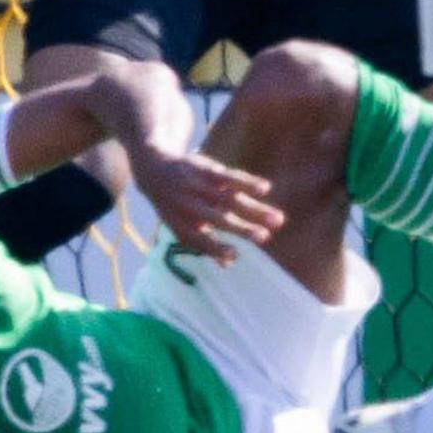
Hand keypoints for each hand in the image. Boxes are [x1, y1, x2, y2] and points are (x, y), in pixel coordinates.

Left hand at [133, 146, 279, 261]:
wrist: (155, 168)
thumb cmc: (176, 205)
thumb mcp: (182, 225)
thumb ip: (205, 242)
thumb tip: (228, 264)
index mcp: (180, 225)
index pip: (198, 240)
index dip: (215, 248)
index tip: (235, 255)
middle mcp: (188, 206)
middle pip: (218, 220)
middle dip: (242, 229)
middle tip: (265, 238)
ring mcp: (199, 187)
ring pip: (230, 199)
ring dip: (255, 209)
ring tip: (278, 220)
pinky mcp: (207, 169)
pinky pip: (229, 176)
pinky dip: (247, 182)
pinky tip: (266, 189)